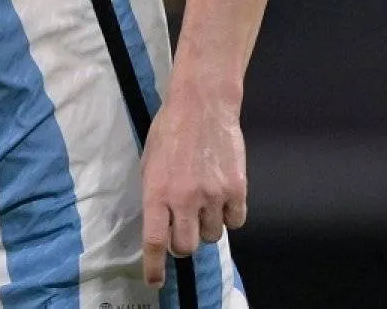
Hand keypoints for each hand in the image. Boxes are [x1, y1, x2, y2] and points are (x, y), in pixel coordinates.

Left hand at [139, 84, 246, 286]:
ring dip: (205, 227)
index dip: (153, 266)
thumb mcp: (148, 163)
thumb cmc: (169, 132)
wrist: (202, 106)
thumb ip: (154, 196)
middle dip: (182, 244)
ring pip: (211, 236)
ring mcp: (213, 195)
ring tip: (202, 202)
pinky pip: (235, 222)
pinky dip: (228, 217)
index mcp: (156, 191)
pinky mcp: (237, 189)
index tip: (154, 281)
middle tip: (181, 229)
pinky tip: (221, 200)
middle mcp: (184, 198)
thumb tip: (159, 226)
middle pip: (185, 247)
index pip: (154, 240)